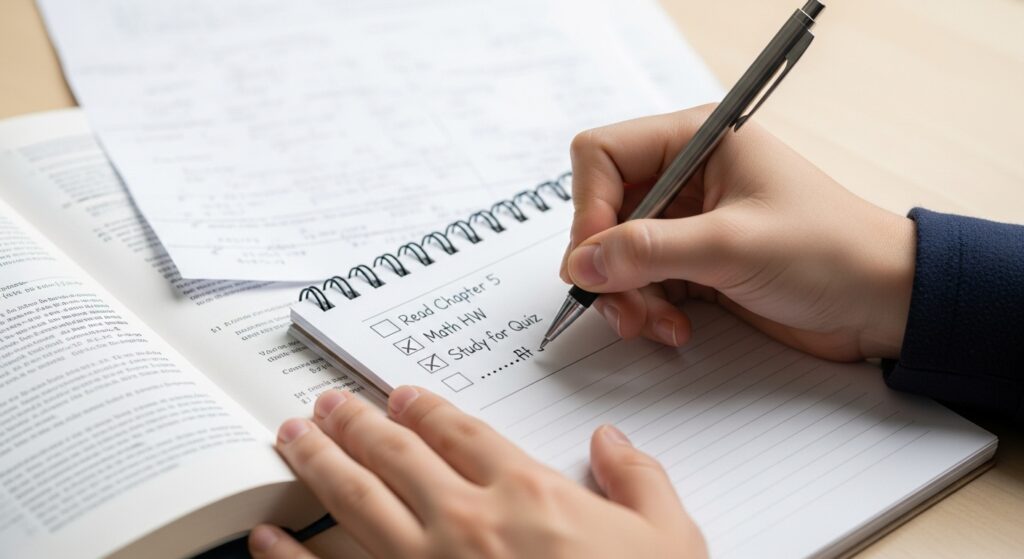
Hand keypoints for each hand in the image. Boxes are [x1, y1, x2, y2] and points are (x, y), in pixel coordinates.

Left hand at [249, 387, 705, 558]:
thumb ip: (638, 477)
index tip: (402, 395)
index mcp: (528, 494)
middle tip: (328, 404)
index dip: (426, 408)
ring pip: (355, 500)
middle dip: (356, 422)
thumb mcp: (668, 536)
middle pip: (396, 453)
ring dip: (319, 462)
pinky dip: (290, 557)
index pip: (462, 432)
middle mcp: (467, 522)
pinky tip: (265, 537)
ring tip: (293, 438)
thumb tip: (612, 441)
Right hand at [560, 105, 914, 360]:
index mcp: (695, 141)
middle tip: (619, 305)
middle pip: (603, 212)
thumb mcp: (733, 246)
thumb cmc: (830, 252)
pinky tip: (675, 329)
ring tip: (653, 324)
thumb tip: (581, 264)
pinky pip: (642, 283)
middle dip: (607, 264)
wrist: (883, 304)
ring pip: (617, 254)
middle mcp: (684, 175)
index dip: (589, 208)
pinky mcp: (695, 262)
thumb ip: (649, 251)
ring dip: (626, 296)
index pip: (602, 155)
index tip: (594, 260)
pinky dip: (647, 310)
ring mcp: (688, 221)